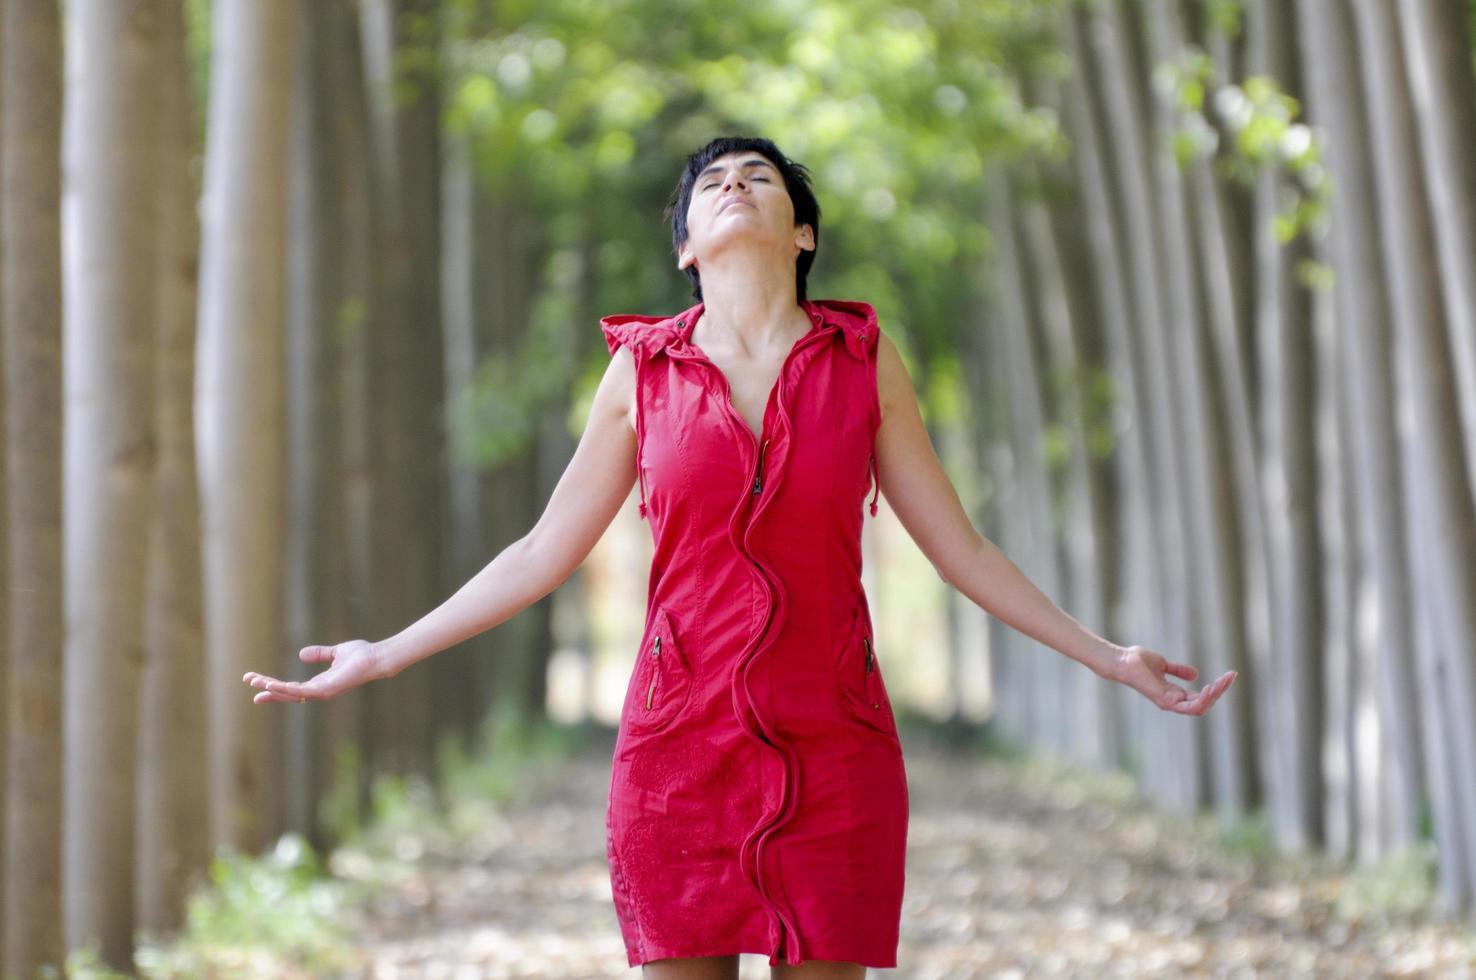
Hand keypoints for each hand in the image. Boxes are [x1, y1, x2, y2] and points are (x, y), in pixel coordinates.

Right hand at [243, 639, 386, 703]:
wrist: (376, 657)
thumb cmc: (361, 655)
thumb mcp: (336, 652)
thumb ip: (320, 654)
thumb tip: (301, 654)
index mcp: (320, 683)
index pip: (292, 687)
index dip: (274, 684)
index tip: (256, 680)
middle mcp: (319, 691)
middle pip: (287, 692)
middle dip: (267, 688)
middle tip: (248, 680)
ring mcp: (322, 692)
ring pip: (290, 693)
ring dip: (272, 688)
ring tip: (255, 682)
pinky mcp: (325, 690)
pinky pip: (300, 692)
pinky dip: (285, 689)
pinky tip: (271, 684)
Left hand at [1110, 644, 1236, 715]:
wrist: (1122, 660)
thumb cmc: (1137, 661)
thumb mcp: (1163, 665)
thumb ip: (1178, 670)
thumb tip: (1196, 674)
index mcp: (1174, 694)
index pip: (1200, 698)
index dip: (1216, 689)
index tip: (1229, 675)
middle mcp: (1173, 701)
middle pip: (1204, 703)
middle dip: (1220, 691)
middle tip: (1231, 677)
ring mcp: (1169, 703)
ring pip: (1200, 707)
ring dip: (1214, 695)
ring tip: (1224, 682)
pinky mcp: (1165, 701)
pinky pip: (1190, 706)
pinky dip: (1203, 698)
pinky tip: (1211, 687)